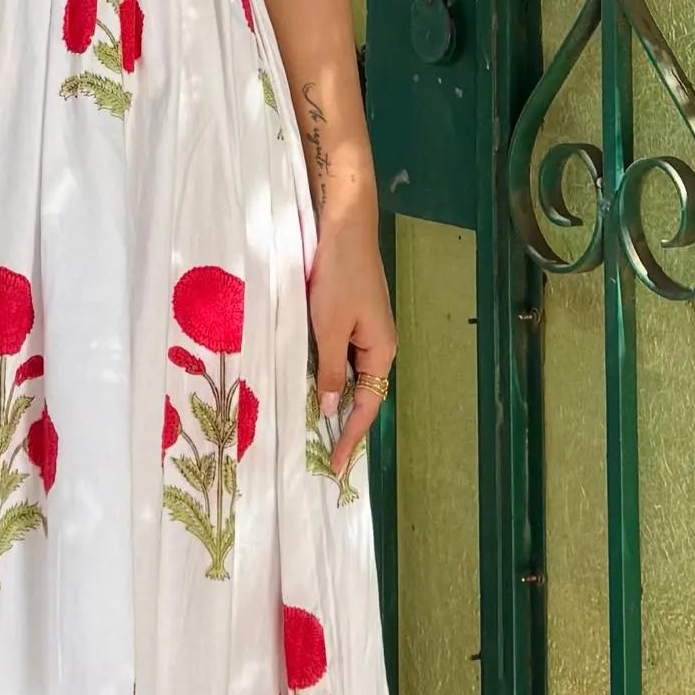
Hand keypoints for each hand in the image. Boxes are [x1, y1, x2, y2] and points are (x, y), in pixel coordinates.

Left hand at [307, 225, 396, 482]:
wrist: (345, 227)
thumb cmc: (339, 277)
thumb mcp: (329, 327)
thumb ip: (330, 370)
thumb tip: (332, 408)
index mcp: (381, 351)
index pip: (367, 406)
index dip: (350, 437)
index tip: (334, 466)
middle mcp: (380, 345)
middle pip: (364, 393)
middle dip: (345, 424)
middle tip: (323, 454)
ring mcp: (368, 330)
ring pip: (352, 374)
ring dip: (336, 398)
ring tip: (314, 426)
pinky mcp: (354, 316)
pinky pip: (344, 355)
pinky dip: (330, 373)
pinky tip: (312, 381)